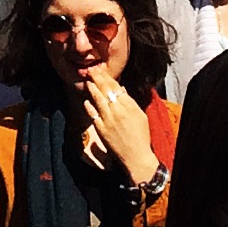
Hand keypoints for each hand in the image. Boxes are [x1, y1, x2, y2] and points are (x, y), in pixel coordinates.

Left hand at [80, 67, 160, 184]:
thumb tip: (121, 89)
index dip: (107, 77)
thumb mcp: (140, 116)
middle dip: (97, 79)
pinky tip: (86, 101)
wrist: (137, 157)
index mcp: (129, 107)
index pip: (116, 87)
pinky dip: (89, 107)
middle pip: (106, 91)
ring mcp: (109, 120)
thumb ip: (130, 102)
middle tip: (91, 70)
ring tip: (87, 81)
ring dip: (92, 89)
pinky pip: (93, 115)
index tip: (101, 70)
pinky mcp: (102, 130)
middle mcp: (118, 111)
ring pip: (98, 100)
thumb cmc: (141, 137)